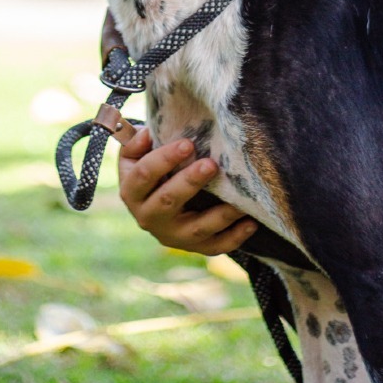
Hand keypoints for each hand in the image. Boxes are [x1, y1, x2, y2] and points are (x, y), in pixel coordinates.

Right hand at [117, 127, 257, 254]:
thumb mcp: (136, 158)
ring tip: (239, 199)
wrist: (156, 208)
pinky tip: (251, 222)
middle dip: (190, 182)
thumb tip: (145, 134)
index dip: (164, 159)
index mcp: (132, 194)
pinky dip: (235, 237)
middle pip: (168, 201)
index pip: (143, 176)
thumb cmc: (152, 173)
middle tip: (211, 164)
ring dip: (220, 214)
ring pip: (197, 228)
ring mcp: (173, 236)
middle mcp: (148, 218)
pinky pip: (216, 246)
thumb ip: (137, 144)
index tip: (187, 143)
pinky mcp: (194, 247)